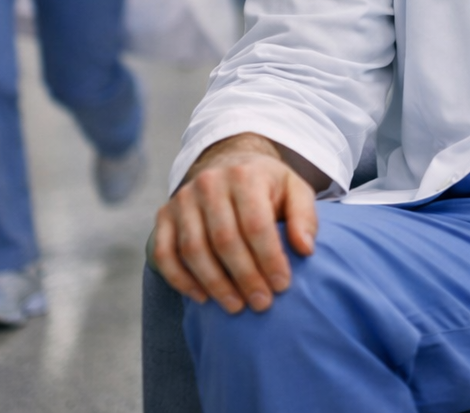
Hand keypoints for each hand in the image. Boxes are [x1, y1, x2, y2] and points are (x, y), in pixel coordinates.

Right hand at [152, 134, 317, 313]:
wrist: (228, 163)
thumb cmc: (267, 185)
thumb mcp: (295, 190)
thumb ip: (304, 217)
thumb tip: (305, 249)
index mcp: (245, 176)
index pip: (256, 224)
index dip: (269, 258)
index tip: (282, 285)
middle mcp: (209, 184)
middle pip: (224, 240)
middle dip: (244, 277)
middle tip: (261, 304)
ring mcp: (182, 199)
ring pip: (193, 249)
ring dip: (215, 284)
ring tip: (236, 307)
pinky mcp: (164, 215)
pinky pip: (164, 253)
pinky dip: (180, 279)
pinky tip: (202, 298)